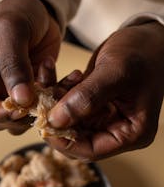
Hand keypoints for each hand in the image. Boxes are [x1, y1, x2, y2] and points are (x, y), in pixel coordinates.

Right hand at [0, 0, 60, 133]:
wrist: (40, 6)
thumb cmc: (18, 10)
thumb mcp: (12, 31)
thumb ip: (14, 65)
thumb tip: (20, 100)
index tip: (20, 108)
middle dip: (21, 114)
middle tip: (41, 101)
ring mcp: (8, 88)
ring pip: (20, 117)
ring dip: (41, 107)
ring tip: (56, 83)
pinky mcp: (29, 88)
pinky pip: (41, 105)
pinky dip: (56, 97)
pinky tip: (70, 78)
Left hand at [47, 22, 163, 159]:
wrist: (148, 36)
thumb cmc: (143, 53)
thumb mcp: (115, 74)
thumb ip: (87, 98)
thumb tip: (56, 120)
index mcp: (130, 133)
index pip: (91, 150)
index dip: (64, 141)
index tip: (44, 124)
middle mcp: (116, 129)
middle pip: (76, 136)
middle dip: (55, 118)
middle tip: (39, 98)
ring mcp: (104, 116)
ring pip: (68, 119)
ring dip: (53, 100)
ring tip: (47, 75)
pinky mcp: (94, 102)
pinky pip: (69, 103)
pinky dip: (58, 90)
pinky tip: (53, 72)